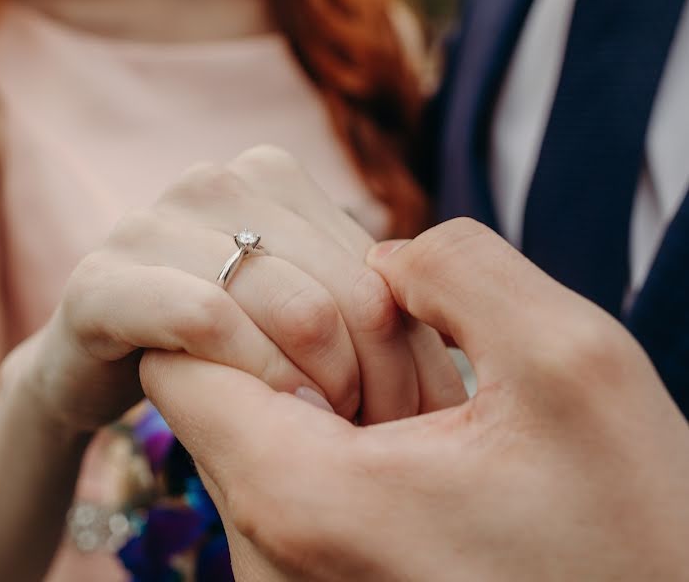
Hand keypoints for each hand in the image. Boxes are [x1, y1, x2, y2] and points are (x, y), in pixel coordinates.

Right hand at [6, 146, 457, 432]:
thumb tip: (459, 344)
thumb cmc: (216, 342)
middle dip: (367, 384)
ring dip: (315, 389)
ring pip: (290, 306)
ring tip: (315, 435)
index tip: (402, 422)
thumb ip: (367, 307)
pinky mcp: (100, 282)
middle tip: (364, 444)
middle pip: (341, 292)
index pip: (378, 271)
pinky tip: (253, 415)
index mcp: (268, 178)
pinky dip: (249, 376)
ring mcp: (150, 223)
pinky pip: (205, 322)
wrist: (101, 362)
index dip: (403, 358)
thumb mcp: (303, 315)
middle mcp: (212, 183)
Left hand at [141, 218, 688, 580]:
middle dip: (300, 351)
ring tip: (431, 426)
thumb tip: (381, 257)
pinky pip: (286, 485)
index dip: (239, 301)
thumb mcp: (573, 366)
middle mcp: (264, 556)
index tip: (332, 303)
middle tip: (411, 368)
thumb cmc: (630, 535)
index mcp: (299, 499)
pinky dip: (343, 449)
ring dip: (331, 401)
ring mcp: (281, 580)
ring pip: (253, 439)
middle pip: (215, 398)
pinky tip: (426, 464)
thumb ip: (457, 269)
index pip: (177, 359)